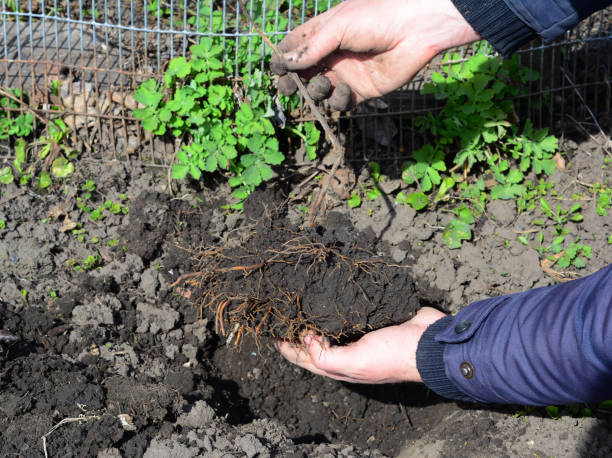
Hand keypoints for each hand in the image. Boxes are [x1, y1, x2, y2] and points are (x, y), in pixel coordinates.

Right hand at [271, 0, 479, 106]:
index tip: (275, 69)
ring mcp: (347, 73)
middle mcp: (333, 54)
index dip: (282, 58)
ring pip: (319, 90)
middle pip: (303, 72)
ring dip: (315, 91)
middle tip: (287, 88)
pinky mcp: (361, 91)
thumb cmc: (377, 18)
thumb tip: (284, 62)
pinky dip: (339, 99)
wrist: (415, 31)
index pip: (295, 47)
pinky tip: (346, 90)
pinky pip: (341, 102)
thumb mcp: (338, 27)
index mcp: (325, 33)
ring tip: (323, 84)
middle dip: (293, 81)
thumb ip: (311, 47)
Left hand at [275, 307, 445, 383]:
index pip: (303, 358)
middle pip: (312, 340)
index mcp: (339, 366)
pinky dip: (333, 303)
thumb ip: (327, 356)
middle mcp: (345, 351)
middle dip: (295, 327)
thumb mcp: (356, 362)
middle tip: (279, 307)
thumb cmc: (394, 355)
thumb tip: (305, 339)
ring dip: (312, 313)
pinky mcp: (369, 317)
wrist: (429, 342)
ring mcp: (357, 334)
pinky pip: (345, 310)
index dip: (284, 345)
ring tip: (296, 296)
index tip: (268, 328)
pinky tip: (324, 290)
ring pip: (327, 324)